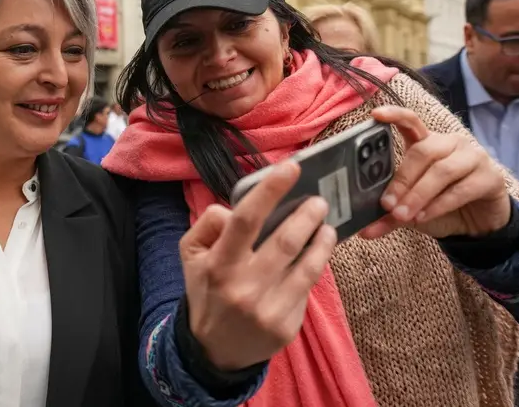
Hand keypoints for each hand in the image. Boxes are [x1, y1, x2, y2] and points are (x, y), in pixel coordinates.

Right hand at [180, 161, 336, 370]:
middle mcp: (244, 288)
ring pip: (307, 266)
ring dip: (322, 241)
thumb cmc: (207, 291)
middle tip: (319, 201)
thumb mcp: (191, 255)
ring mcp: (268, 310)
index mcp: (219, 265)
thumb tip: (238, 207)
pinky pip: (306, 289)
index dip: (270, 190)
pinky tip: (316, 255)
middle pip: (286, 241)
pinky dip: (314, 267)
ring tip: (326, 226)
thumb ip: (208, 223)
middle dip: (308, 215)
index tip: (292, 167)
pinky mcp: (286, 327)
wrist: (213, 351)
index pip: (246, 219)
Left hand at [360, 106, 511, 239]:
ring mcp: (473, 157)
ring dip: (419, 195)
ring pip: (442, 170)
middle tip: (387, 204)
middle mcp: (451, 144)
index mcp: (428, 143)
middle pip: (423, 151)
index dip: (395, 115)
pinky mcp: (491, 177)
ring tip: (403, 215)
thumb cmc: (441, 207)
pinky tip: (424, 217)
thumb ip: (391, 216)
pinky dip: (438, 205)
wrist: (479, 226)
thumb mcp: (412, 211)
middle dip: (403, 179)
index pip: (412, 121)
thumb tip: (365, 231)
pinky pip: (461, 189)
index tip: (376, 115)